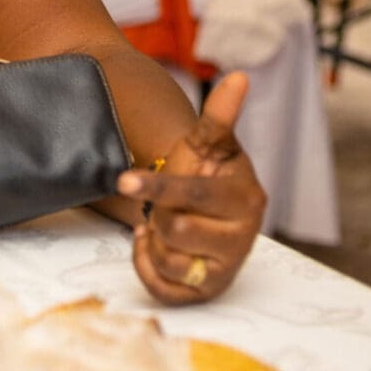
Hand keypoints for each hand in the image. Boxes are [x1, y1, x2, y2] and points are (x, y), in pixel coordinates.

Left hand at [117, 73, 265, 304]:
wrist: (203, 213)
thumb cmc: (203, 174)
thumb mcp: (208, 144)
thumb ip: (220, 116)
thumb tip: (238, 76)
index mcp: (246, 200)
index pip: (193, 195)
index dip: (157, 187)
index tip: (123, 181)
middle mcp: (242, 239)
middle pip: (174, 228)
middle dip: (158, 212)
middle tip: (162, 203)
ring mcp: (224, 269)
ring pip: (166, 257)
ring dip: (153, 237)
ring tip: (165, 222)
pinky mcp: (204, 293)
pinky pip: (159, 285)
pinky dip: (146, 262)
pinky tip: (156, 245)